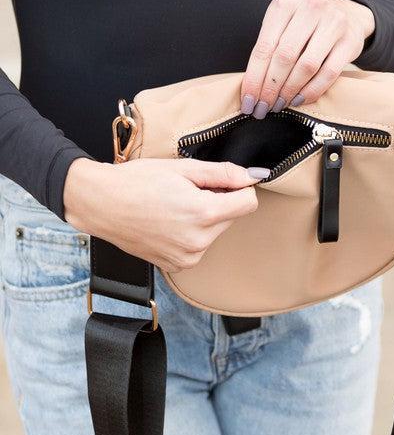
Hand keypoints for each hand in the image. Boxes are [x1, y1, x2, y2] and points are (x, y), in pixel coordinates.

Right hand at [64, 157, 266, 270]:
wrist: (101, 204)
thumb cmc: (137, 181)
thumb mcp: (182, 168)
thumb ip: (223, 174)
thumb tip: (252, 177)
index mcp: (204, 214)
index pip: (248, 203)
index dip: (239, 188)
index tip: (222, 182)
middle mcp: (199, 242)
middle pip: (230, 218)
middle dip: (217, 203)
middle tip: (185, 192)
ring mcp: (187, 257)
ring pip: (214, 233)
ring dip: (203, 220)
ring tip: (172, 208)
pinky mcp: (176, 265)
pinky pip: (197, 247)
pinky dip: (189, 235)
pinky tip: (166, 224)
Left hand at [240, 0, 374, 117]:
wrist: (348, 13)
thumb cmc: (307, 25)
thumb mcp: (284, 25)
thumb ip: (269, 49)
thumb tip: (252, 89)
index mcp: (285, 4)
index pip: (264, 47)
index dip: (254, 79)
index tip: (248, 102)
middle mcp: (309, 7)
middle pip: (284, 57)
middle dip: (270, 88)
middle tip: (263, 108)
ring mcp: (332, 23)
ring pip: (306, 66)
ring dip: (289, 91)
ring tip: (279, 105)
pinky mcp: (349, 41)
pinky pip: (328, 73)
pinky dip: (311, 91)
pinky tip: (300, 100)